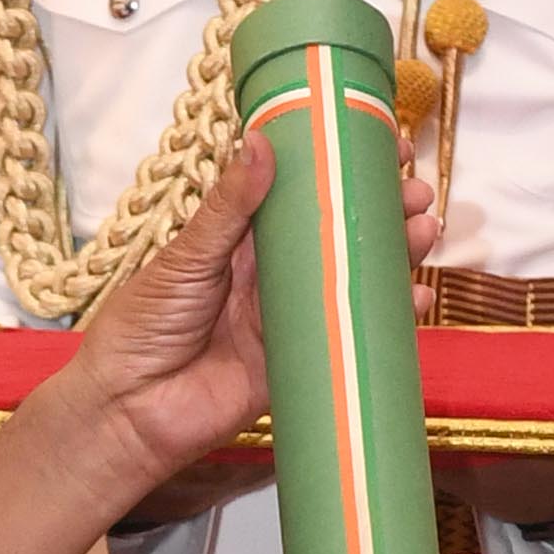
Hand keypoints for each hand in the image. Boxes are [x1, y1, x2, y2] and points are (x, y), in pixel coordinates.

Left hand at [64, 141, 446, 511]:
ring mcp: (289, 318)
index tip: (378, 143)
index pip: (300, 193)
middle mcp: (270, 275)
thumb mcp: (185, 257)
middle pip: (337, 234)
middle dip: (381, 209)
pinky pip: (351, 335)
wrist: (128, 410)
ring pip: (352, 280)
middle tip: (416, 190)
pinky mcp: (301, 362)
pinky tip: (416, 300)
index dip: (339, 168)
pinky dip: (387, 319)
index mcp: (240, 239)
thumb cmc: (141, 327)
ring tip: (425, 230)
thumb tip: (261, 144)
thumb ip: (229, 207)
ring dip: (394, 255)